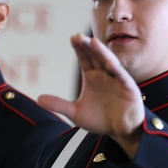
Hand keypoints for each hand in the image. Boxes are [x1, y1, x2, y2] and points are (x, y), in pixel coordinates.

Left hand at [39, 33, 144, 156]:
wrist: (120, 131)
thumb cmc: (101, 119)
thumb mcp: (76, 112)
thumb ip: (59, 105)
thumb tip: (38, 99)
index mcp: (92, 77)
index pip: (85, 59)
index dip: (79, 49)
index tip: (72, 38)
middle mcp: (104, 75)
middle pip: (95, 57)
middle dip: (87, 46)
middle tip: (78, 36)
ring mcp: (117, 81)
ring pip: (109, 63)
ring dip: (102, 52)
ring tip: (93, 42)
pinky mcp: (129, 89)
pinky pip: (123, 78)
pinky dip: (117, 71)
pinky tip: (110, 64)